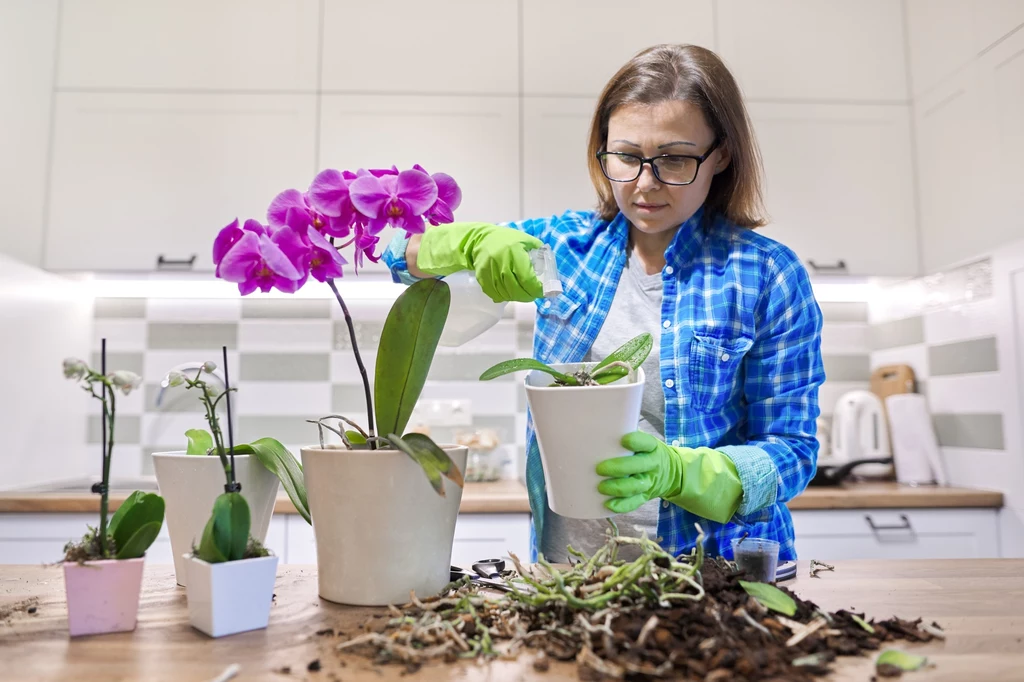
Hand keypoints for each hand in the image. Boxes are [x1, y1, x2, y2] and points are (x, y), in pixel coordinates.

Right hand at [416, 222, 543, 302]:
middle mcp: (501, 262)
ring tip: (523, 294)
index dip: (536, 289)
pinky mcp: (482, 277)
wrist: (480, 239)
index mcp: (515, 253)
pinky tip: (510, 292)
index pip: (527, 279)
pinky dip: (504, 296)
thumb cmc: (506, 239)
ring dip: (517, 297)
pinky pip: (495, 293)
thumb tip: (550, 268)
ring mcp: (490, 271)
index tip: (542, 291)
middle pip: (517, 289)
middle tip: (534, 294)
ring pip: (506, 294)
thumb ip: (539, 252)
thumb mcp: (526, 240)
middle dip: (528, 295)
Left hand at [596, 431, 742, 522]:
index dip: (636, 442)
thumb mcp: (643, 441)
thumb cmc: (645, 452)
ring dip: (617, 488)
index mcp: (652, 447)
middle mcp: (652, 464)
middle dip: (619, 468)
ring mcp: (649, 482)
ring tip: (601, 487)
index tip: (623, 440)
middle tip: (599, 468)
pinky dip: (621, 505)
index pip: (646, 443)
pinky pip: (635, 503)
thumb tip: (602, 430)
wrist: (669, 471)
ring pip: (636, 486)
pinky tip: (608, 504)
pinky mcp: (645, 496)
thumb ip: (627, 435)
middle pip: (638, 466)